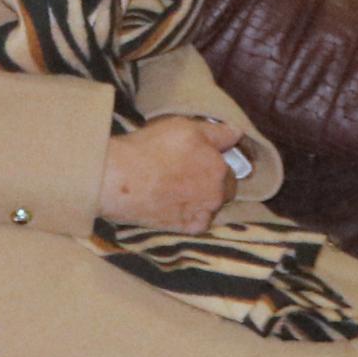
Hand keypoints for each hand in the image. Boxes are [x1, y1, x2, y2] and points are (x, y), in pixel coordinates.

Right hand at [95, 115, 235, 232]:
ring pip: (211, 204)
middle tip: (187, 172)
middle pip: (224, 187)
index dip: (216, 159)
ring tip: (177, 189)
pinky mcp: (187, 229)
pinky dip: (190, 214)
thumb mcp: (185, 127)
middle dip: (212, 180)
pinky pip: (197, 221)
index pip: (230, 164)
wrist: (119, 181)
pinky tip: (173, 204)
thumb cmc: (151, 149)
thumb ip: (217, 132)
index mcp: (219, 167)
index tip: (200, 158)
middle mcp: (216, 193)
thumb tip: (238, 133)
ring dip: (202, 198)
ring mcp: (202, 213)